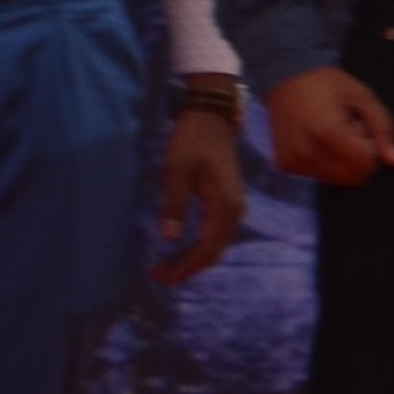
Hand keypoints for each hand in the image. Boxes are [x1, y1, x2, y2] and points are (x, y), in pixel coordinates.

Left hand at [156, 98, 250, 280]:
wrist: (212, 117)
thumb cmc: (193, 140)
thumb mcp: (178, 170)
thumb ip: (175, 204)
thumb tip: (170, 238)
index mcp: (225, 204)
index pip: (207, 248)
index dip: (185, 266)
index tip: (161, 276)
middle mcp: (234, 210)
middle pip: (214, 251)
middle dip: (187, 268)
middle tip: (158, 275)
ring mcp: (233, 206)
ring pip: (216, 245)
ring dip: (192, 259)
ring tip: (166, 266)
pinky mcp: (226, 202)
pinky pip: (215, 234)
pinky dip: (198, 247)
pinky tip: (181, 250)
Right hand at [263, 66, 393, 186]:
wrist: (286, 78)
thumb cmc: (328, 84)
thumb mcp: (364, 97)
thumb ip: (384, 129)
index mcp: (330, 133)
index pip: (367, 166)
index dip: (372, 148)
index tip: (361, 128)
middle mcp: (309, 153)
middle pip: (353, 178)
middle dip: (358, 158)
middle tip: (347, 131)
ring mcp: (294, 162)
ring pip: (337, 181)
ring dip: (342, 162)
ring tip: (333, 135)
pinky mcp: (286, 165)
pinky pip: (318, 176)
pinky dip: (325, 163)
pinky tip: (319, 140)